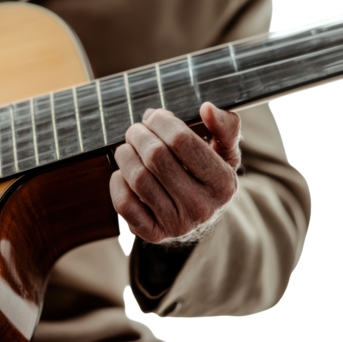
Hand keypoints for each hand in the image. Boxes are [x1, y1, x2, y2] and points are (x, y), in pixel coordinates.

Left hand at [110, 103, 240, 243]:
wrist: (200, 215)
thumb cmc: (207, 175)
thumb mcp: (225, 151)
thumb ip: (224, 126)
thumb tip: (207, 109)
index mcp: (223, 183)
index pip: (181, 140)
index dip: (160, 121)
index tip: (153, 117)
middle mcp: (202, 207)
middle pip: (155, 157)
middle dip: (139, 134)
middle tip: (135, 130)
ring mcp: (177, 223)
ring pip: (138, 178)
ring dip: (125, 155)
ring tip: (127, 148)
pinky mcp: (153, 234)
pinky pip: (125, 204)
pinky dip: (117, 183)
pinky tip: (123, 173)